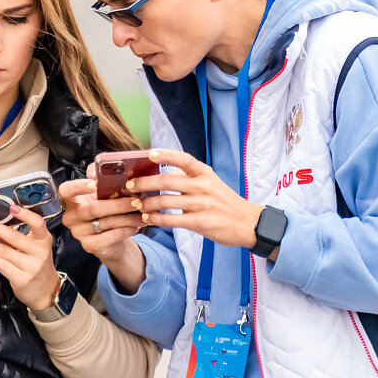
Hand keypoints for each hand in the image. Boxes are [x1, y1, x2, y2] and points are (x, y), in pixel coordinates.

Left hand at [0, 204, 59, 309]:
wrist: (45, 291)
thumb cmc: (35, 265)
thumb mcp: (29, 248)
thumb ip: (11, 237)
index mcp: (43, 240)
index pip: (38, 223)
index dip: (25, 214)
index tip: (12, 207)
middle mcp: (40, 252)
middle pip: (14, 237)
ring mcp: (32, 266)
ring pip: (4, 251)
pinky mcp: (22, 279)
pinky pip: (1, 265)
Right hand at [60, 167, 147, 292]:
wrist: (110, 238)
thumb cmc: (106, 210)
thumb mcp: (103, 193)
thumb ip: (102, 178)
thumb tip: (102, 171)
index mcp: (70, 200)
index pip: (65, 190)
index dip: (78, 186)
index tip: (95, 183)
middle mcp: (70, 216)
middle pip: (93, 208)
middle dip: (118, 204)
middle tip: (137, 201)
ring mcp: (78, 232)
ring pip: (105, 222)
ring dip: (128, 218)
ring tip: (143, 214)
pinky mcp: (89, 245)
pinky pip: (110, 236)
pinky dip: (126, 230)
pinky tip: (136, 226)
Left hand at [126, 148, 262, 247]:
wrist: (247, 223)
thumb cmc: (223, 201)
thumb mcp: (210, 182)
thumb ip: (188, 177)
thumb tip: (162, 174)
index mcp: (204, 173)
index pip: (182, 159)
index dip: (165, 155)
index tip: (148, 154)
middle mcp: (203, 185)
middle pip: (166, 181)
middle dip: (144, 183)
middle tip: (129, 186)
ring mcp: (202, 204)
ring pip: (166, 202)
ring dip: (147, 204)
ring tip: (136, 205)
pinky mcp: (201, 222)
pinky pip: (172, 220)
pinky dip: (156, 219)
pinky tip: (147, 219)